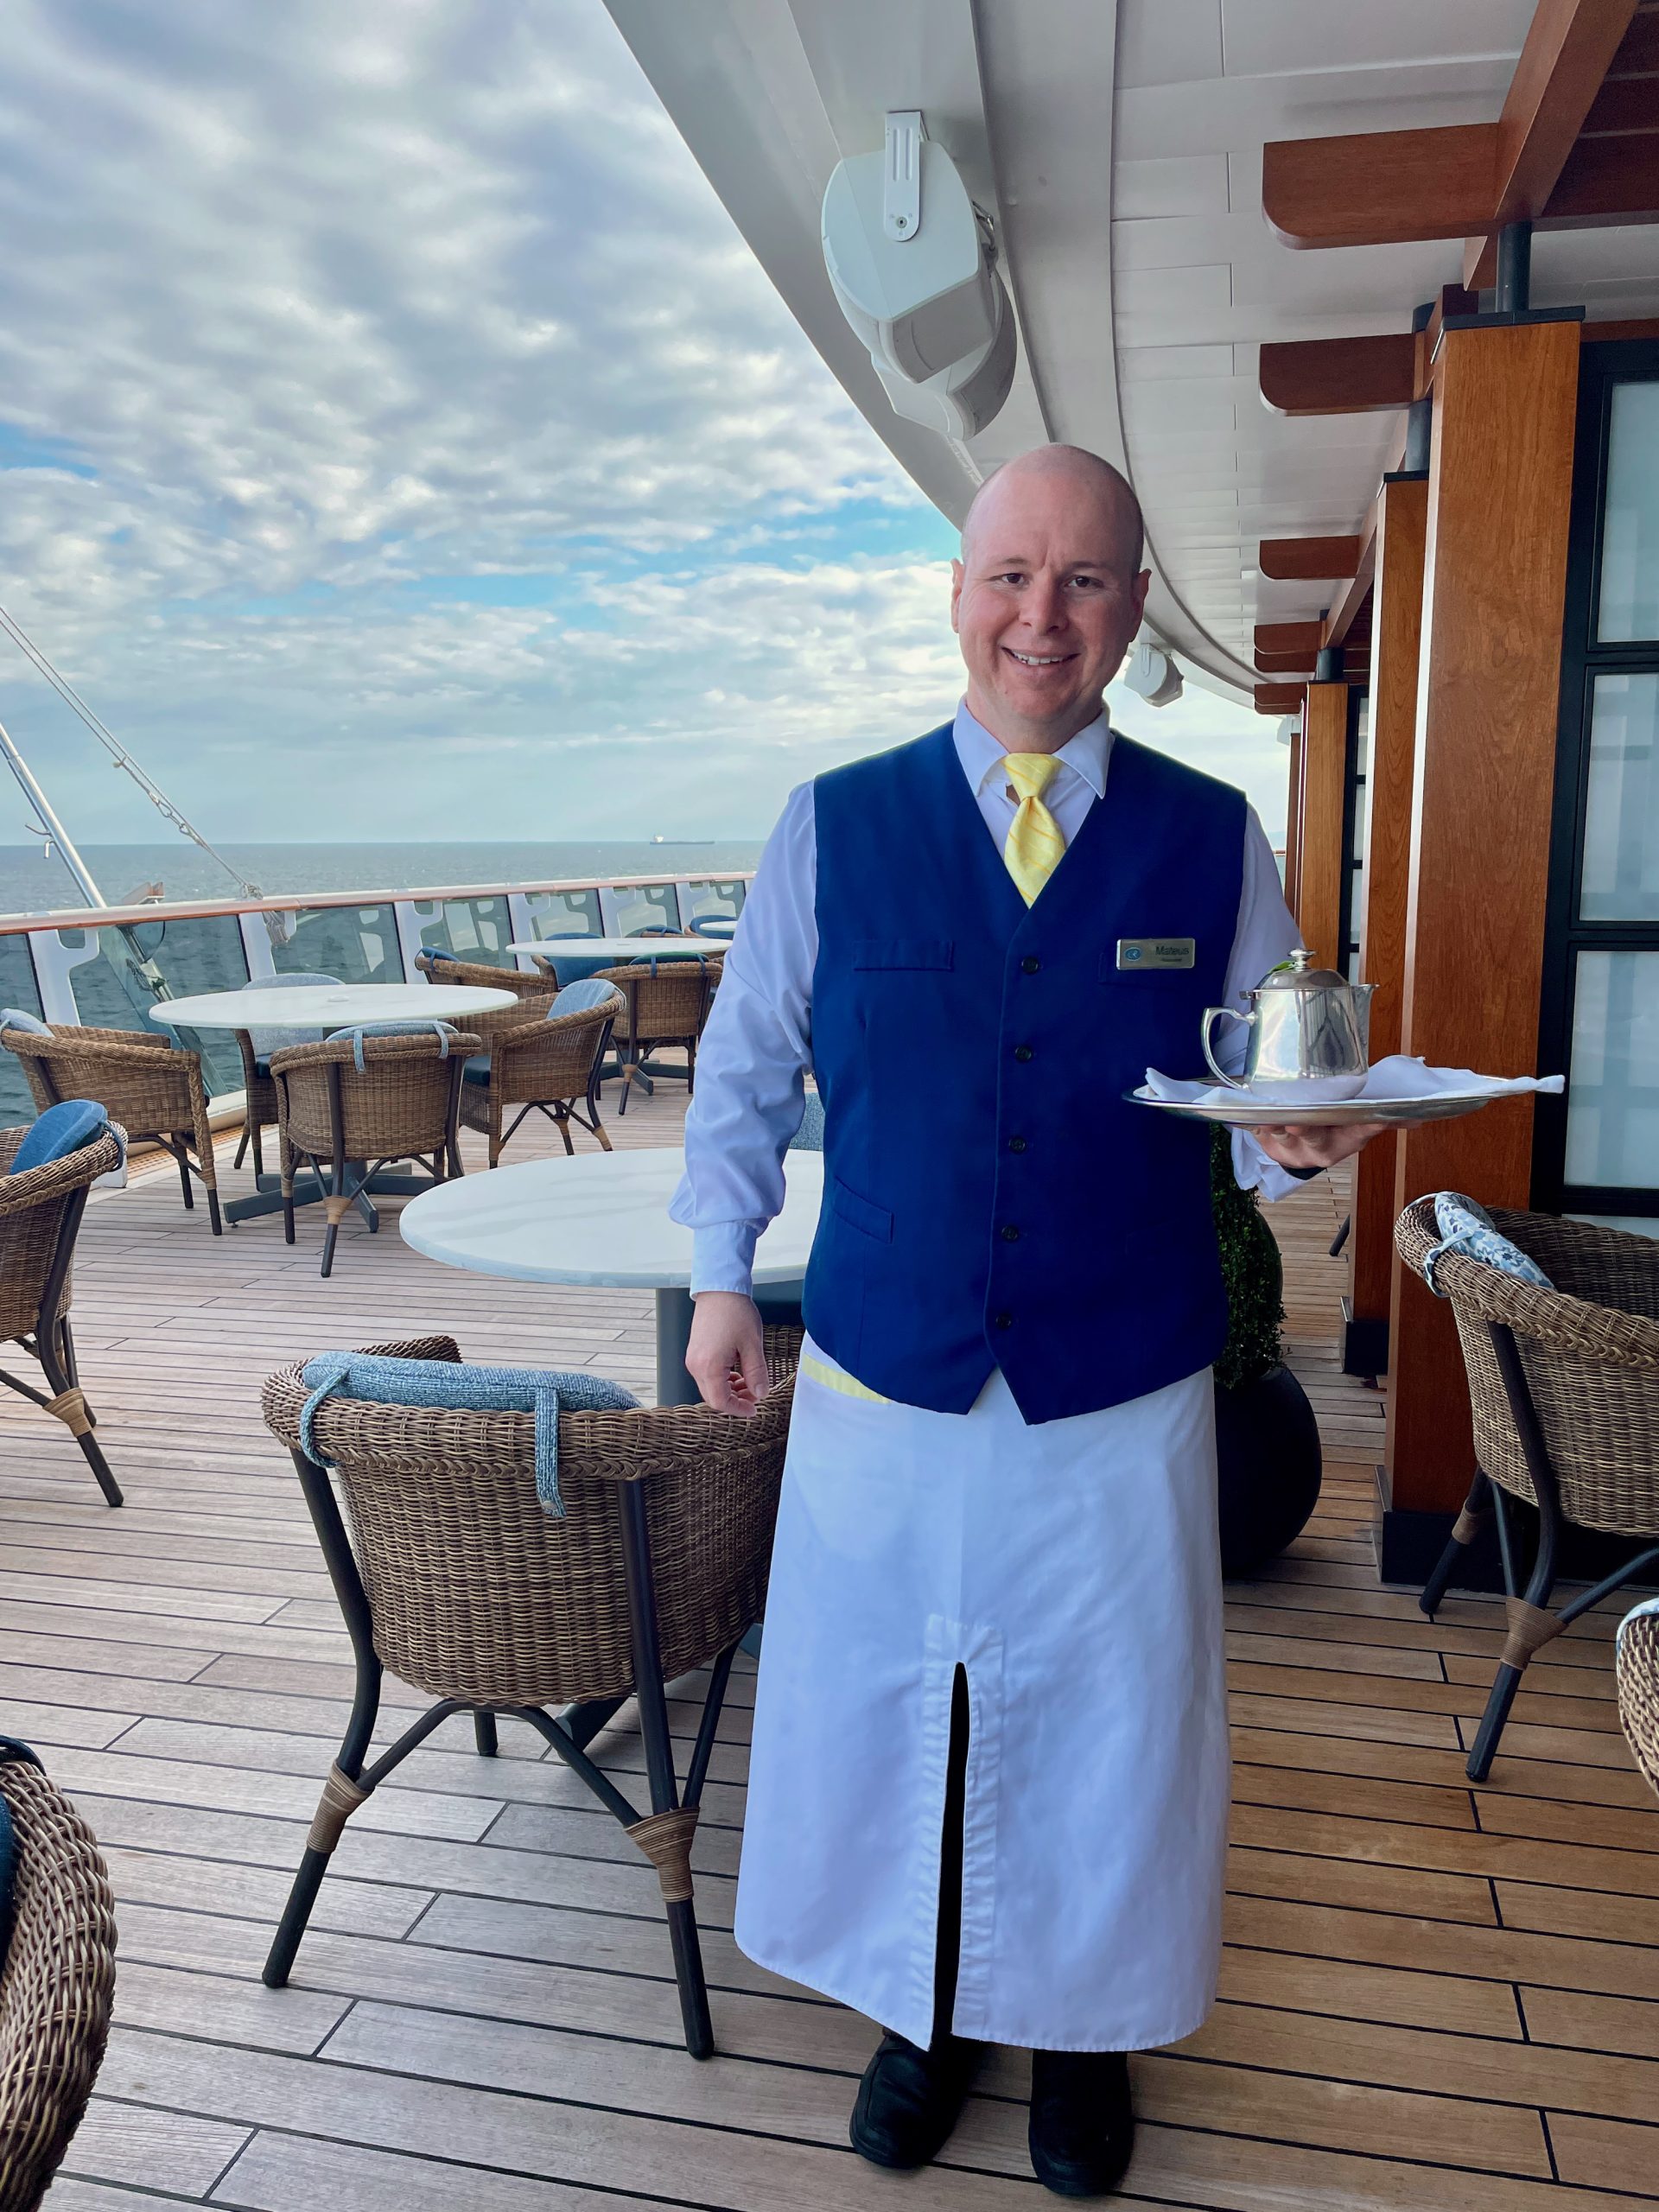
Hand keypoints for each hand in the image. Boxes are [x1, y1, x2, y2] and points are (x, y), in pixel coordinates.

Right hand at [685, 1291, 770, 1416]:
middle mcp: (695, 1366)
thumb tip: (760, 1393)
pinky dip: (722, 1380)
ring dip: (729, 1390)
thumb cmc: (735, 1312)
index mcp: (709, 1366)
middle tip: (755, 1393)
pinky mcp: (695, 1353)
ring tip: (749, 1381)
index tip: (754, 1409)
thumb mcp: (752, 1345)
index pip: (721, 1402)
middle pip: (713, 1398)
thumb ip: (756, 1373)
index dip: (739, 1409)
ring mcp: (693, 1359)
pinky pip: (707, 1376)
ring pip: (710, 1388)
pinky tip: (737, 1372)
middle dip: (735, 1400)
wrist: (719, 1290)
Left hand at [1254, 1121, 1392, 1173]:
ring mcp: (1293, 1148)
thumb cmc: (1330, 1128)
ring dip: (1276, 1128)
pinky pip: (1259, 1134)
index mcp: (1346, 1141)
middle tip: (1300, 1121)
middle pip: (1316, 1139)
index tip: (1375, 1118)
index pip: (1359, 1133)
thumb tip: (1418, 1118)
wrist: (1297, 1148)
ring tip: (1270, 1119)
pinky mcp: (1269, 1144)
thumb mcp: (1356, 1125)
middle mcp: (1320, 1148)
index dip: (1366, 1126)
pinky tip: (1247, 1118)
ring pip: (1284, 1138)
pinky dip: (1253, 1125)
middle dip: (1309, 1130)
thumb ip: (1381, 1118)